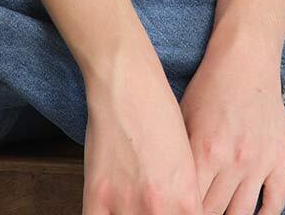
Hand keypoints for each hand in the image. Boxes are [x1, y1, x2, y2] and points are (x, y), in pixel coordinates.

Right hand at [83, 44, 204, 214]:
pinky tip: (109, 211)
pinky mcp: (97, 197)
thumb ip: (182, 200)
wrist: (129, 82)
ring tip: (130, 205)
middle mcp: (160, 210)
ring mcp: (127, 205)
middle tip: (149, 208)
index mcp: (187, 201)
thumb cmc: (159, 112)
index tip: (168, 213)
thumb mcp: (185, 162)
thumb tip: (176, 212)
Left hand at [179, 44, 284, 214]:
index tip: (178, 211)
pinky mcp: (279, 159)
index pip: (189, 203)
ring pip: (242, 214)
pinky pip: (276, 201)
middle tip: (196, 212)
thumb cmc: (211, 85)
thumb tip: (168, 186)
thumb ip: (177, 156)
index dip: (182, 210)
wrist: (246, 59)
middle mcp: (232, 162)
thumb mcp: (182, 117)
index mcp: (203, 151)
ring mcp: (258, 162)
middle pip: (213, 212)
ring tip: (220, 214)